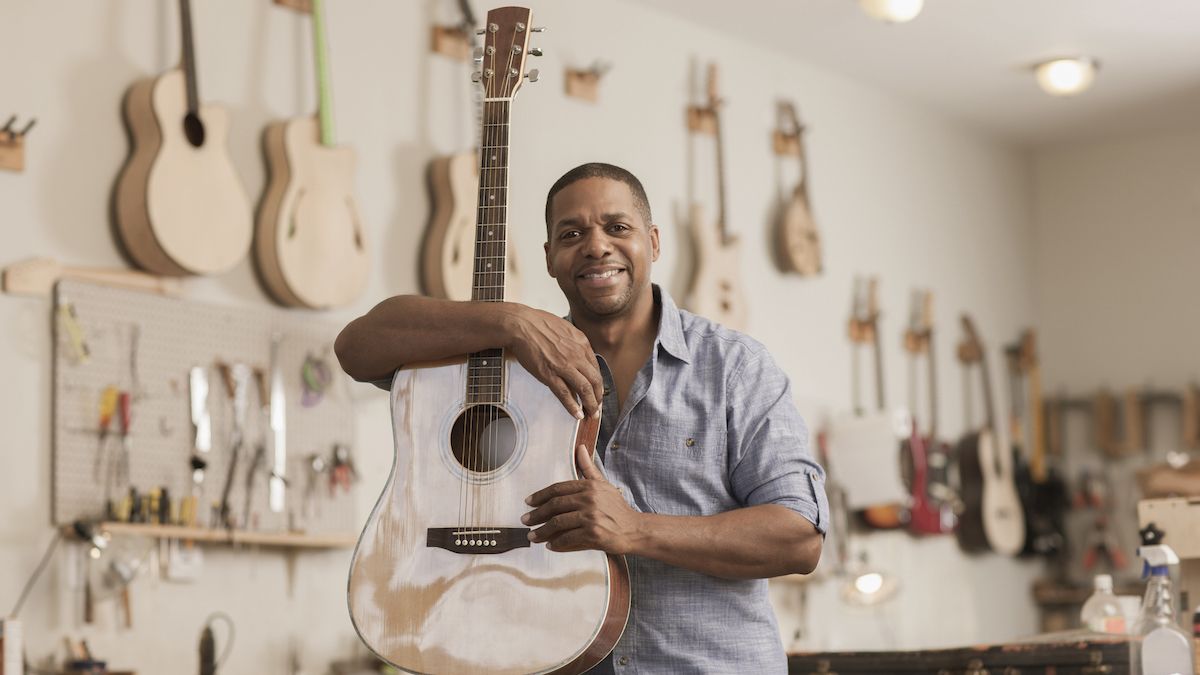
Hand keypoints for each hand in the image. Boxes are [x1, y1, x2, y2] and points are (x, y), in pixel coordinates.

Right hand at [502, 305, 602, 418]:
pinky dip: (572, 406)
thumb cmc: (538, 324)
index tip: (598, 392)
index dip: (599, 383)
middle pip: (595, 380)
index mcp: (581, 343)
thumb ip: (574, 343)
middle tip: (597, 407)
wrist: (521, 325)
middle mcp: (576, 355)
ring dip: (590, 405)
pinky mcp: (549, 374)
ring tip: (591, 415)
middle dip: (598, 397)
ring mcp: (564, 366)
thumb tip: (579, 354)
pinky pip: (565, 394)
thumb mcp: (565, 328)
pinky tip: (577, 414)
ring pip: (584, 389)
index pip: (596, 368)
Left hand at [522, 443, 638, 553]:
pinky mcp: (593, 534)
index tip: (528, 502)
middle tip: (525, 520)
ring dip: (542, 531)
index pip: (558, 489)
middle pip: (554, 505)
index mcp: (589, 486)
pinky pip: (568, 538)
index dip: (540, 496)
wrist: (634, 529)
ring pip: (558, 523)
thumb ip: (588, 468)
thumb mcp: (603, 484)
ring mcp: (591, 517)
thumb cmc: (617, 508)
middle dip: (536, 514)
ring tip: (532, 536)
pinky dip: (556, 543)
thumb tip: (580, 448)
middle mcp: (589, 499)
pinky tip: (549, 545)